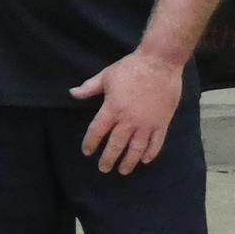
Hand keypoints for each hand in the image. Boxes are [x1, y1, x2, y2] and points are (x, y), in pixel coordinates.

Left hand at [70, 50, 184, 174]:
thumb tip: (72, 93)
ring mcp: (147, 123)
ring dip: (129, 161)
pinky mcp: (162, 122)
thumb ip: (89, 88)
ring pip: (136, 148)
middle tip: (104, 168)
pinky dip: (151, 153)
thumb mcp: (107, 75)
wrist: (160, 62)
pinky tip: (145, 160)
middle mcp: (129, 120)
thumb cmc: (131, 67)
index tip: (87, 151)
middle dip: (108, 159)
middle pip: (116, 145)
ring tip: (123, 170)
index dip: (90, 143)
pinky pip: (156, 143)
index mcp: (112, 108)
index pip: (97, 131)